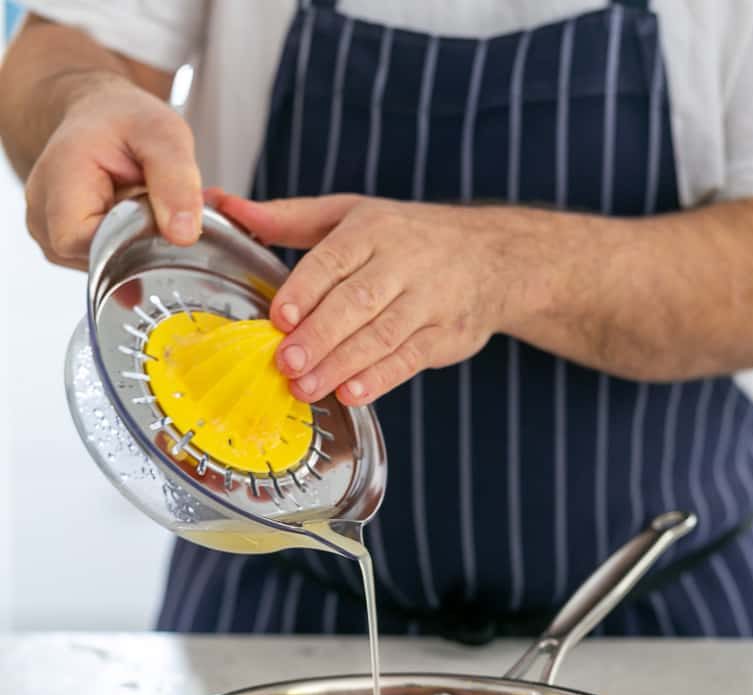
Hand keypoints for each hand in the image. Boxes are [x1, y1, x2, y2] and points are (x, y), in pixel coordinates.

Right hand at [25, 73, 202, 268]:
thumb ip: (176, 181)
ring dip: (150, 242)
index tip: (167, 217)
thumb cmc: (124, 119)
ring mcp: (55, 240)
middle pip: (108, 262)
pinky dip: (141, 243)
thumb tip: (184, 236)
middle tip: (184, 209)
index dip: (142, 242)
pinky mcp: (73, 249)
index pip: (98, 248)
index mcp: (59, 185)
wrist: (100, 115)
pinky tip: (153, 217)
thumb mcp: (163, 134)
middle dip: (154, 242)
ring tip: (164, 206)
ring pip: (115, 266)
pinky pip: (112, 261)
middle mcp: (45, 220)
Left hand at [213, 193, 517, 403]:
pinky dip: (381, 378)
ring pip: (382, 334)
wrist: (492, 256)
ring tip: (306, 386)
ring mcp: (428, 300)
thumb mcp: (350, 214)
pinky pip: (410, 358)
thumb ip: (286, 218)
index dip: (305, 291)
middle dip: (319, 335)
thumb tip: (221, 205)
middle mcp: (403, 261)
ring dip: (341, 364)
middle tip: (285, 362)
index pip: (333, 259)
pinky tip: (352, 393)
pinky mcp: (445, 335)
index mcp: (372, 229)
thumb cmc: (407, 236)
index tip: (279, 318)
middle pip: (356, 301)